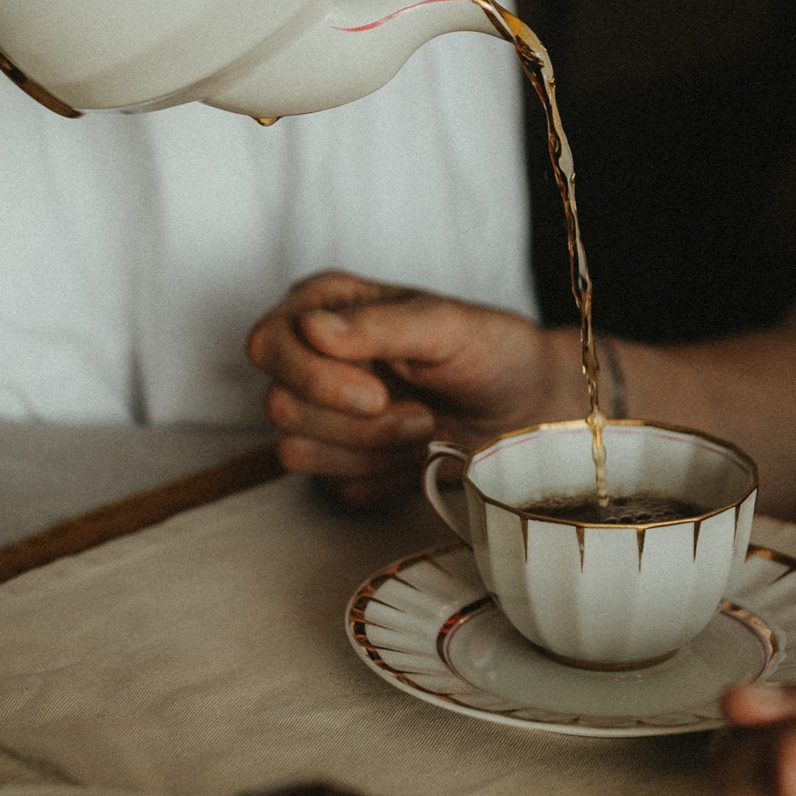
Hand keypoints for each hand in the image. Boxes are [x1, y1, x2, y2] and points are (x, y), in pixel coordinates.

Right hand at [246, 272, 579, 507]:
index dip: (313, 377)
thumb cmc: (491, 351)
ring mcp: (320, 413)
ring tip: (425, 426)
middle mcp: (310, 358)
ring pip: (297, 451)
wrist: (527, 409)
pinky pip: (329, 487)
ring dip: (370, 449)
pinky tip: (417, 455)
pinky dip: (379, 477)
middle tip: (421, 412)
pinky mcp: (338, 462)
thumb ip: (379, 325)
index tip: (377, 393)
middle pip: (280, 405)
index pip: (268, 344)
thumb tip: (310, 328)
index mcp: (324, 308)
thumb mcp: (446, 326)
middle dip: (356, 421)